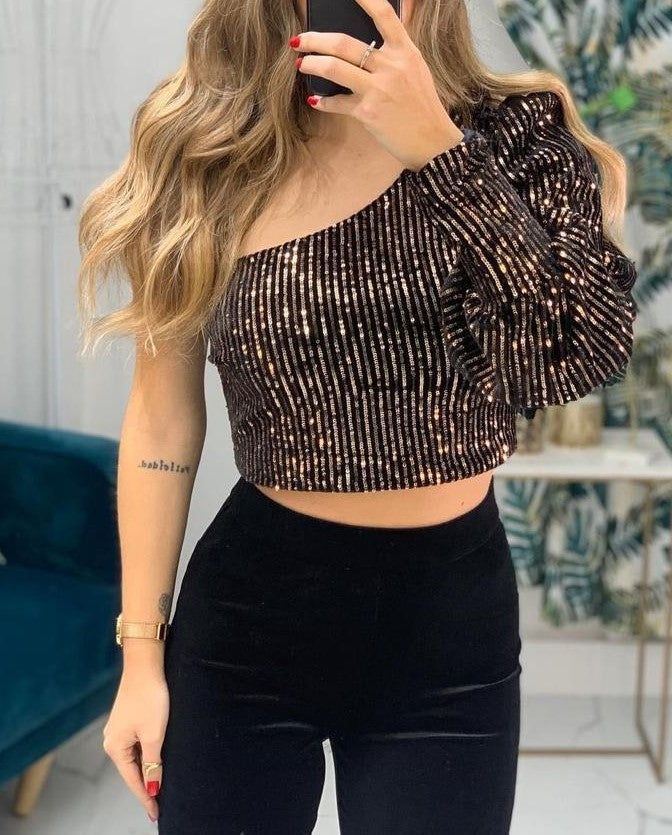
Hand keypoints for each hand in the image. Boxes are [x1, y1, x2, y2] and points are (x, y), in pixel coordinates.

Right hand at [102, 667, 169, 822]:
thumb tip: (152, 788)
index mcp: (115, 747)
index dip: (145, 797)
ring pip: (135, 758)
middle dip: (145, 786)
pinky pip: (136, 745)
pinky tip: (155, 762)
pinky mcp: (127, 720)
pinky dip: (146, 756)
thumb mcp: (155, 734)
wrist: (145, 665)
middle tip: (158, 805)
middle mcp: (112, 740)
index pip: (133, 780)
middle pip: (131, 770)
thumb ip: (152, 763)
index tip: (155, 814)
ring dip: (146, 771)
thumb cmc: (149, 698)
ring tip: (158, 787)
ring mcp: (119, 730)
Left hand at [291, 0, 463, 170]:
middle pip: (344, 43)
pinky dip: (323, 101)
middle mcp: (391, 66)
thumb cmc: (421, 106)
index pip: (383, 15)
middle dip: (315, 40)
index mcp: (405, 51)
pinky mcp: (368, 112)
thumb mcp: (416, 70)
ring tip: (300, 63)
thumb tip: (373, 38)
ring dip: (311, 64)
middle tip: (299, 40)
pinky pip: (337, 103)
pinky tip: (315, 100)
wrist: (432, 141)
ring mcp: (379, 89)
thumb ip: (397, 51)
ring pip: (335, 68)